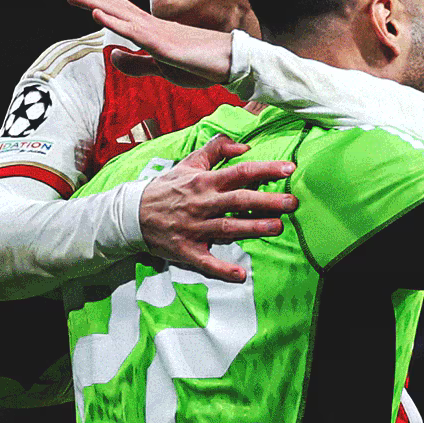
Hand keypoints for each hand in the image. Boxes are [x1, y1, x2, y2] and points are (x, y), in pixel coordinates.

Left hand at [53, 0, 232, 86]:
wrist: (230, 64)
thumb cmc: (200, 65)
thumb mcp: (162, 68)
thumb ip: (136, 64)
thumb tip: (112, 56)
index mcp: (148, 30)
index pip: (115, 7)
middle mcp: (148, 24)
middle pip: (110, 3)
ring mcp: (154, 32)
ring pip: (117, 13)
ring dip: (91, 0)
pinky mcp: (162, 45)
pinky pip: (134, 32)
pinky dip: (114, 21)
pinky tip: (97, 12)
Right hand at [140, 135, 298, 281]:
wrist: (131, 214)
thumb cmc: (167, 188)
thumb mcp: (188, 163)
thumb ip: (217, 150)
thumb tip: (245, 146)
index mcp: (204, 182)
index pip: (239, 172)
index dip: (265, 169)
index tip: (289, 168)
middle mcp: (202, 204)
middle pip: (238, 200)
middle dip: (266, 201)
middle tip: (292, 202)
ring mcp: (195, 228)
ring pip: (228, 228)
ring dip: (253, 228)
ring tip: (277, 227)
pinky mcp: (187, 250)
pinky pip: (206, 261)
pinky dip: (222, 269)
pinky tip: (240, 275)